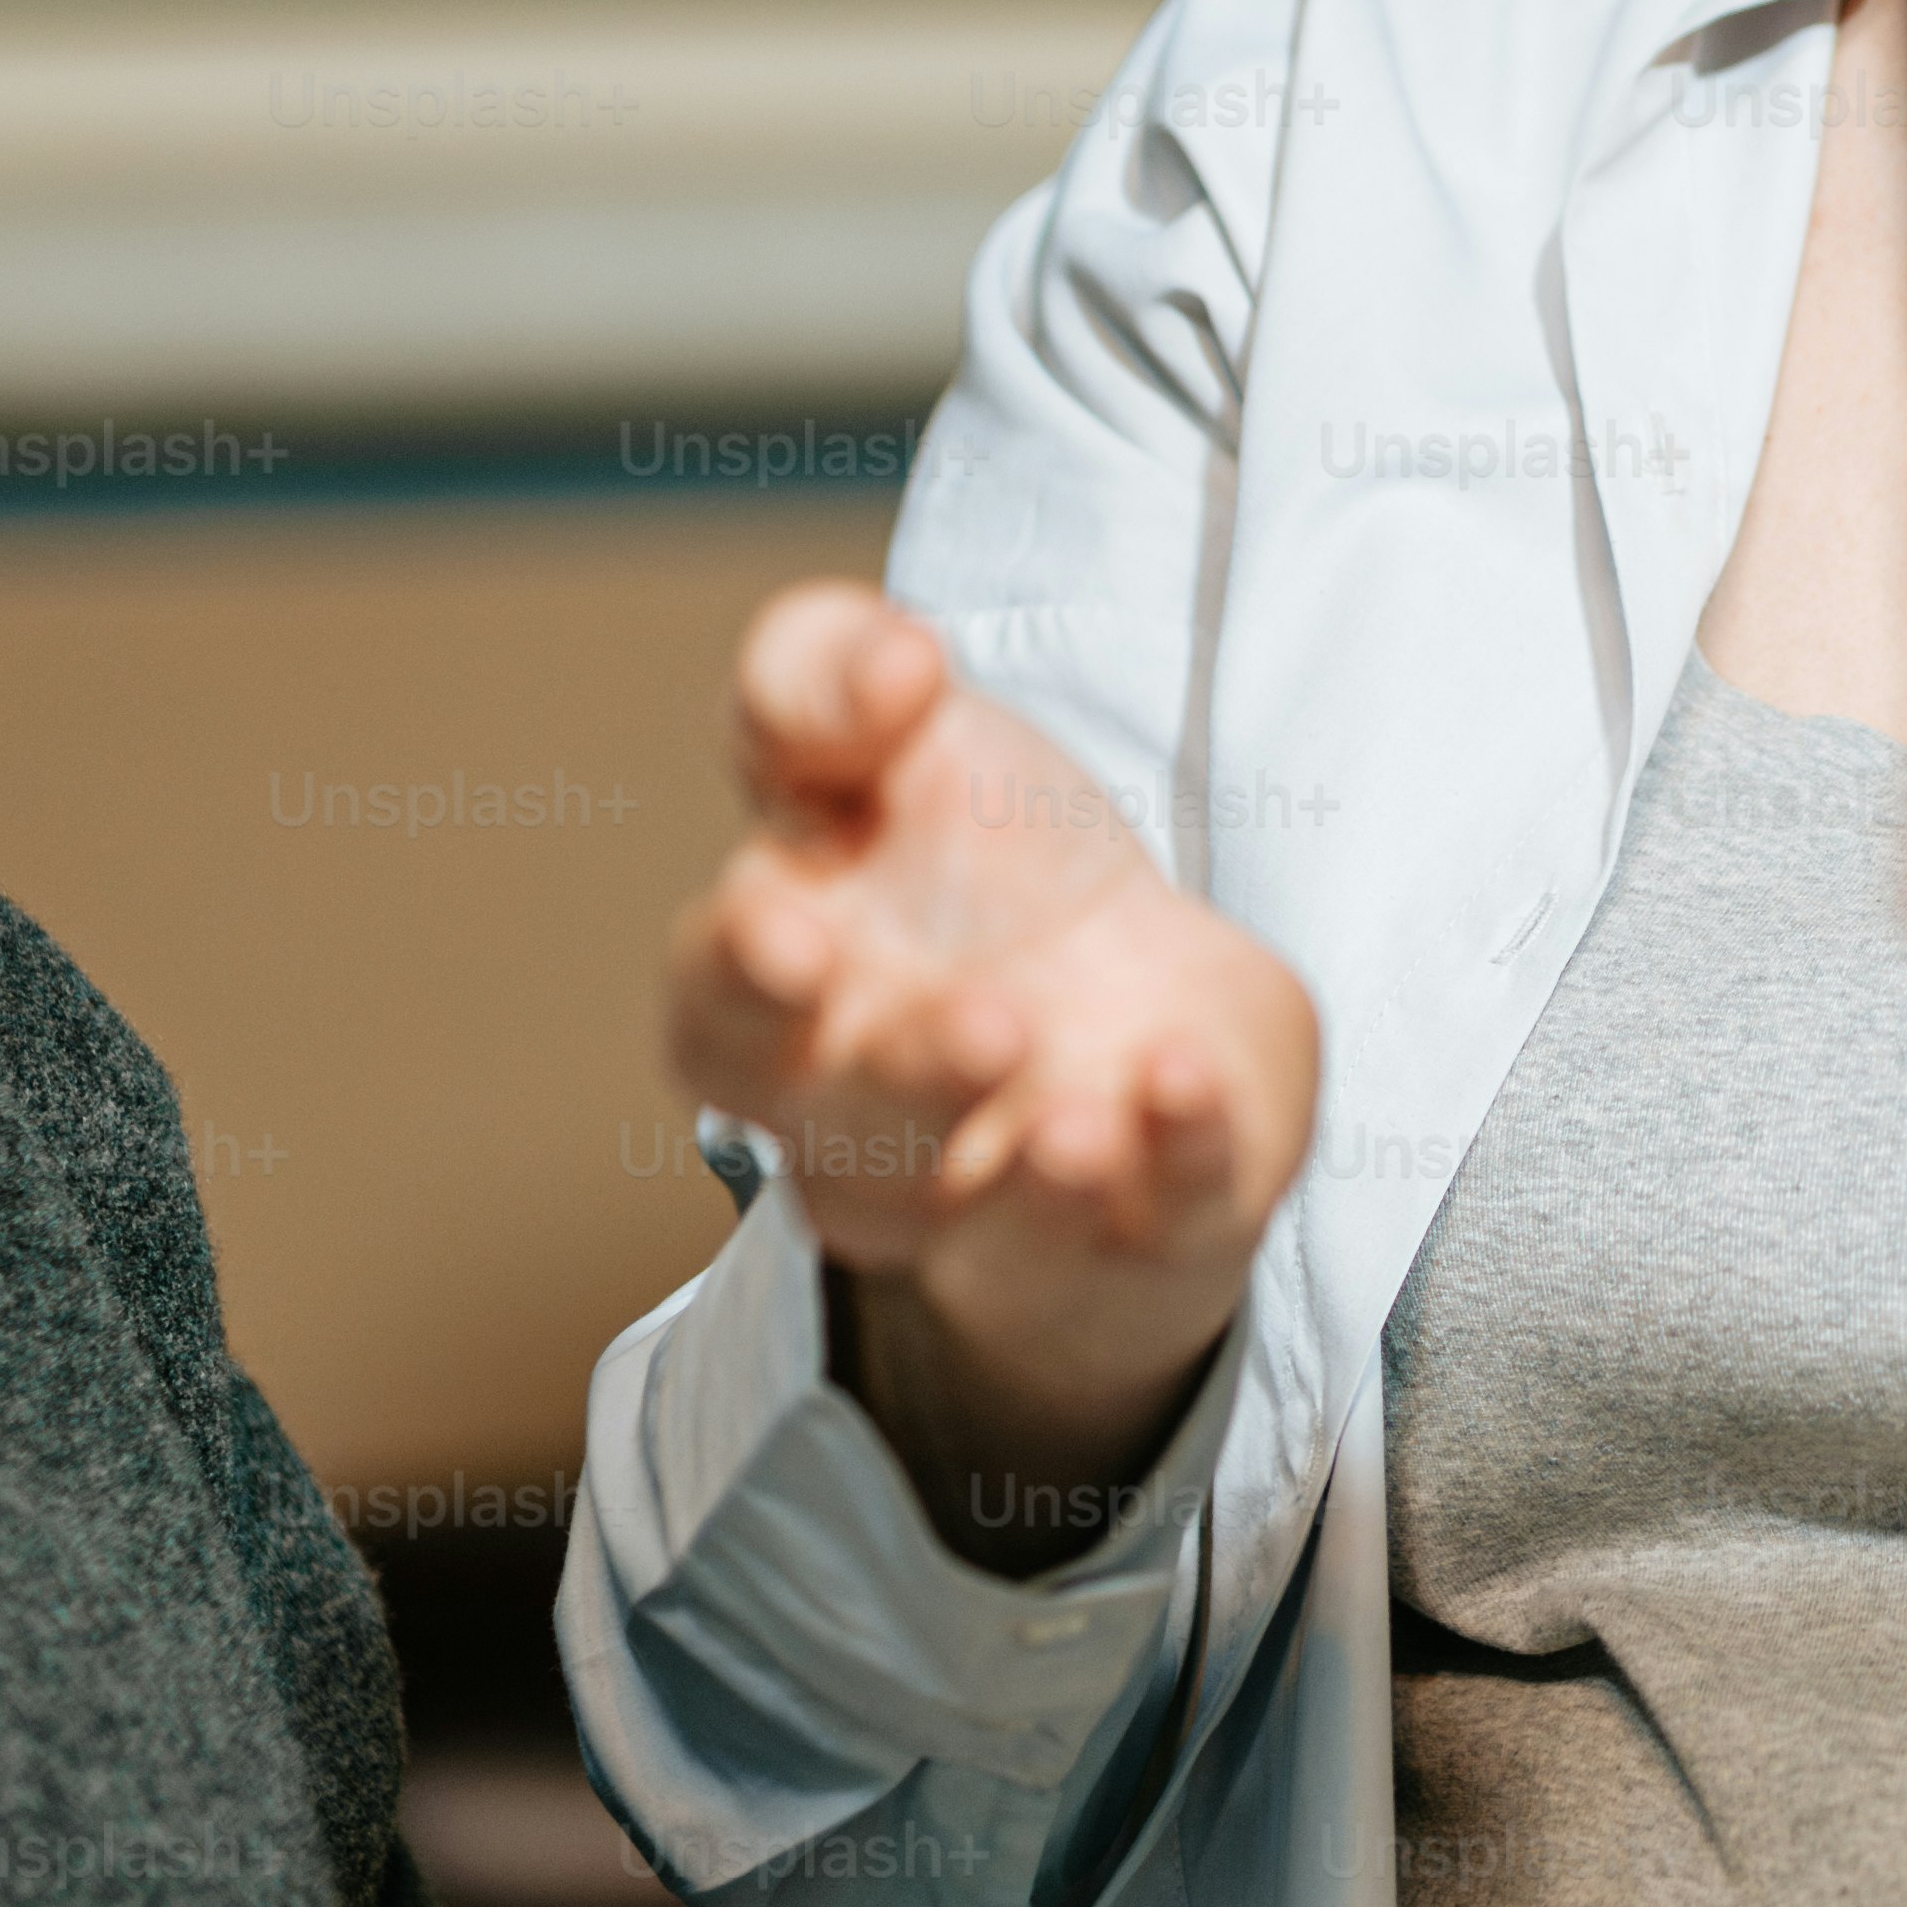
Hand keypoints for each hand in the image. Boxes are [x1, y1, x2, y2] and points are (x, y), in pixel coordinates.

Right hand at [661, 583, 1318, 1573]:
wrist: (1144, 981)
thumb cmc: (981, 860)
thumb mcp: (902, 732)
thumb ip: (832, 675)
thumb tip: (892, 662)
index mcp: (781, 1005)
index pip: (716, 1015)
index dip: (741, 984)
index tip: (790, 935)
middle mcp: (869, 1131)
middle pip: (846, 1145)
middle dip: (913, 1089)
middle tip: (994, 1021)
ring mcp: (1002, 1202)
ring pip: (982, 1244)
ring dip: (1032, 1192)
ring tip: (1083, 1123)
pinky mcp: (1144, 1231)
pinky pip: (1151, 1240)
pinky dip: (1178, 1172)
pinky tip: (1190, 1085)